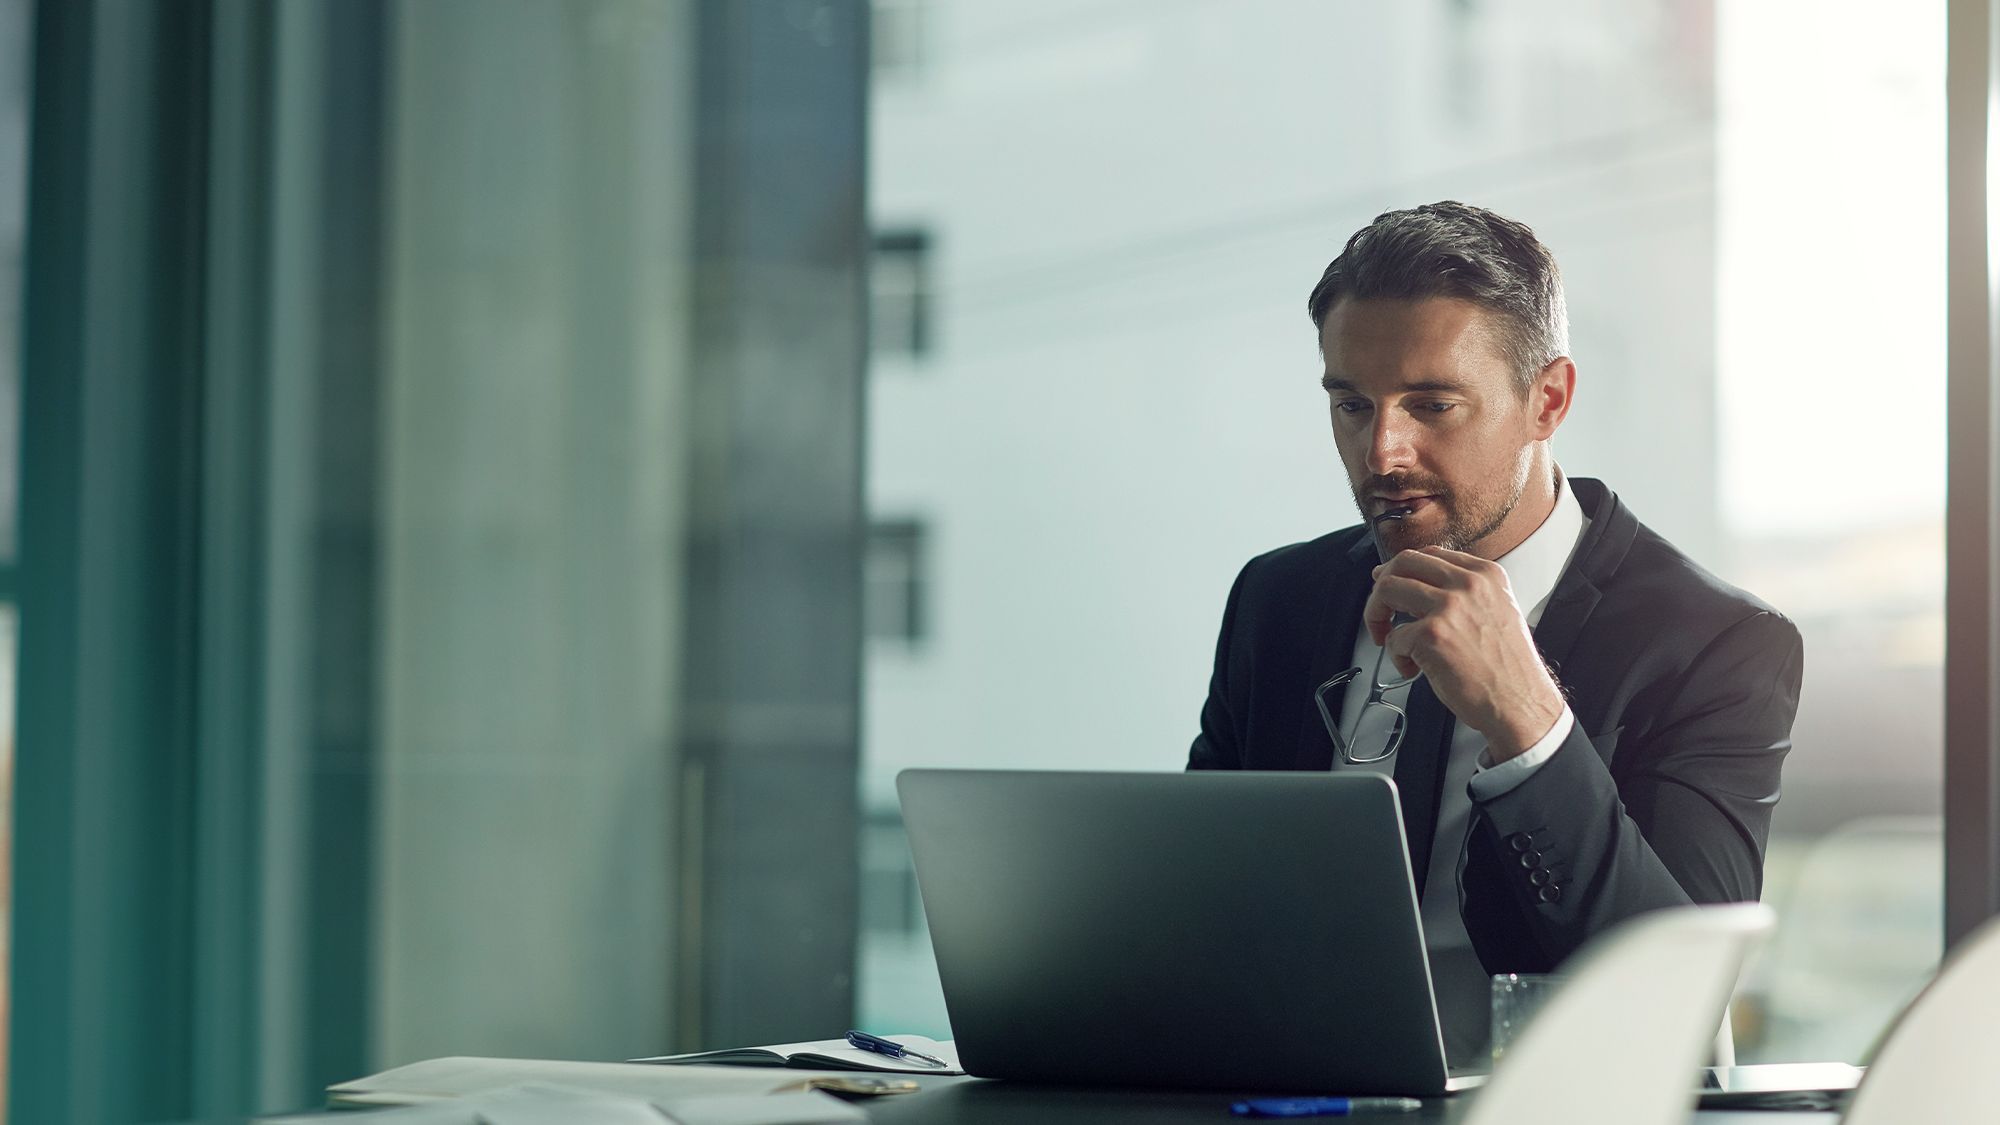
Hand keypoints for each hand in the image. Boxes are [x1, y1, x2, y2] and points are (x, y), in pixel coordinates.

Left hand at [1362, 546, 1564, 761]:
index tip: (1390, 584)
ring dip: (1376, 616)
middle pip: (1402, 563)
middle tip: (1380, 609)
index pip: (1430, 554)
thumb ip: (1463, 593)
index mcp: (1486, 575)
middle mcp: (1468, 584)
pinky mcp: (1432, 635)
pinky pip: (1392, 637)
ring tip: (1387, 638)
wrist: (1521, 704)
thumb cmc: (1507, 669)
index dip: (1402, 570)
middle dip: (1381, 586)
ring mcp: (1449, 607)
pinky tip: (1414, 669)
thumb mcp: (1497, 611)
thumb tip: (1416, 584)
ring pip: (1387, 589)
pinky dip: (1396, 657)